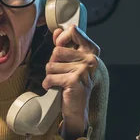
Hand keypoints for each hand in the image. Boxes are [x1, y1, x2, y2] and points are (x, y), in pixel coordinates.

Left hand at [42, 25, 100, 139]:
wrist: (77, 108)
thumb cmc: (73, 84)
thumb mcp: (71, 62)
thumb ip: (65, 45)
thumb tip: (57, 31)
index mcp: (91, 51)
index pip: (73, 31)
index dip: (61, 38)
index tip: (59, 47)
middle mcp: (90, 59)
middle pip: (57, 50)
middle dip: (53, 63)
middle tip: (60, 73)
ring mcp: (83, 70)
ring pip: (51, 65)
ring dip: (50, 75)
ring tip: (58, 81)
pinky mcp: (74, 80)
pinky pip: (50, 77)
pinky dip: (48, 84)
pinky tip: (54, 88)